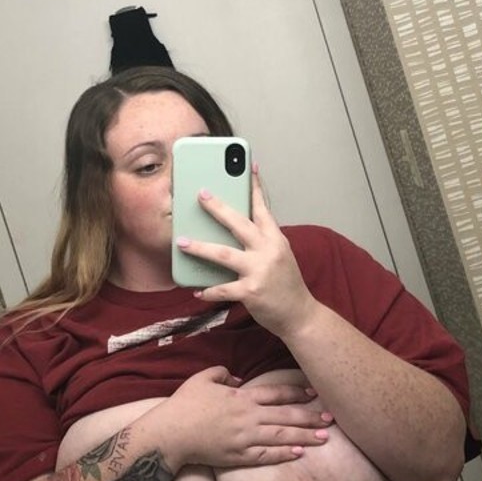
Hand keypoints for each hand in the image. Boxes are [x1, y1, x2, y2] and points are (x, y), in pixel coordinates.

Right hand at [156, 365, 330, 469]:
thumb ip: (223, 373)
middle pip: (286, 417)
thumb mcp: (203, 378)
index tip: (314, 394)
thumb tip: (239, 380)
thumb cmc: (184, 404)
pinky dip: (284, 454)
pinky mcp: (238, 457)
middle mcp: (248, 418)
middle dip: (310, 418)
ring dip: (305, 437)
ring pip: (282, 437)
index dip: (297, 393)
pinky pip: (266, 456)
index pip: (276, 394)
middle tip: (331, 419)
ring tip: (324, 438)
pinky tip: (299, 453)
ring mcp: (245, 439)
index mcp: (241, 397)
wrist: (170, 435)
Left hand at [175, 163, 316, 338]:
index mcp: (276, 239)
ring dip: (200, 247)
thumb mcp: (280, 256)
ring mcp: (259, 270)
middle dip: (218, 208)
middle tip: (200, 194)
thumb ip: (261, 241)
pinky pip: (223, 288)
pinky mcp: (251, 291)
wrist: (300, 315)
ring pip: (223, 254)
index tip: (249, 165)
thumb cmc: (286, 284)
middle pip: (239, 223)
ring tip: (181, 242)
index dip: (255, 186)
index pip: (263, 208)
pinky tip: (196, 290)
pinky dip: (208, 290)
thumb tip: (234, 229)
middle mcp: (268, 250)